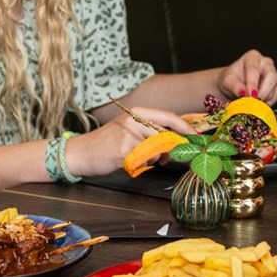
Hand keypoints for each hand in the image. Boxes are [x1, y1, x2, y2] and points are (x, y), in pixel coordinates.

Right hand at [66, 107, 192, 178]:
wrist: (79, 153)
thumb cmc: (106, 144)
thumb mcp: (128, 131)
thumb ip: (150, 133)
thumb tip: (176, 142)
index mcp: (135, 112)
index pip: (168, 116)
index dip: (185, 126)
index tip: (196, 136)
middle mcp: (133, 120)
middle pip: (166, 134)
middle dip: (172, 148)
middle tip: (169, 158)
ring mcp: (128, 134)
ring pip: (157, 149)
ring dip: (154, 158)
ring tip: (141, 158)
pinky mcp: (125, 150)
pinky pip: (146, 159)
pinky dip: (142, 164)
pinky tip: (130, 162)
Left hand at [217, 50, 276, 104]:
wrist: (232, 86)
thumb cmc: (229, 80)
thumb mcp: (227, 81)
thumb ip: (234, 86)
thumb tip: (243, 92)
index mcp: (252, 57)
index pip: (254, 69)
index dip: (253, 83)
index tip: (250, 95)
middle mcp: (266, 63)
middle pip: (271, 76)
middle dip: (264, 91)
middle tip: (254, 102)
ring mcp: (273, 73)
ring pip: (276, 86)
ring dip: (265, 98)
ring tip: (253, 104)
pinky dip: (269, 101)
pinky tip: (259, 105)